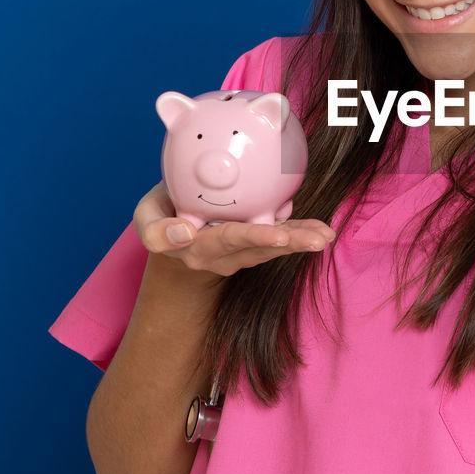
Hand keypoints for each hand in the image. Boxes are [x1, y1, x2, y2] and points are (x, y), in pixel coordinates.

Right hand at [133, 181, 336, 277]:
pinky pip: (281, 238)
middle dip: (292, 244)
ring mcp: (242, 252)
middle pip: (260, 248)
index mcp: (199, 249)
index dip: (254, 238)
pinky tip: (322, 229)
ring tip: (327, 235)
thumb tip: (184, 233)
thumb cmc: (161, 217)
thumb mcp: (146, 221)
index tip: (278, 237)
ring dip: (303, 241)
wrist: (174, 228)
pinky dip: (301, 232)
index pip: (228, 241)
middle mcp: (225, 256)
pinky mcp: (255, 244)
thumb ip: (155, 231)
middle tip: (319, 240)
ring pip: (275, 247)